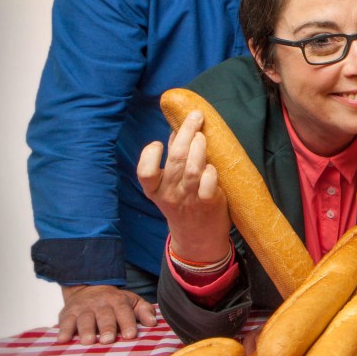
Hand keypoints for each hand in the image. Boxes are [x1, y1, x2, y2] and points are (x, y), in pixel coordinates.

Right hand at [57, 284, 156, 344]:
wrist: (89, 289)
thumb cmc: (115, 303)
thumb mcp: (132, 302)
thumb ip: (144, 311)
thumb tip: (154, 323)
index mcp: (118, 301)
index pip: (124, 312)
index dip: (127, 323)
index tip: (130, 336)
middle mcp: (100, 304)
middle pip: (104, 316)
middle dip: (106, 328)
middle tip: (108, 340)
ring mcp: (83, 309)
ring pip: (84, 319)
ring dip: (86, 330)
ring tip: (87, 342)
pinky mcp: (67, 314)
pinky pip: (65, 322)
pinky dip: (63, 331)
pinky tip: (62, 340)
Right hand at [137, 110, 231, 262]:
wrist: (198, 240)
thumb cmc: (184, 205)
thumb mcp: (170, 187)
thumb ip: (173, 160)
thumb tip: (179, 129)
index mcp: (156, 189)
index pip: (144, 172)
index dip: (149, 155)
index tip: (158, 143)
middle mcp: (170, 194)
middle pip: (175, 159)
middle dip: (186, 133)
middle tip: (195, 116)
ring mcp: (189, 199)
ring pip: (192, 169)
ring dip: (199, 148)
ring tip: (203, 134)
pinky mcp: (208, 204)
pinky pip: (208, 185)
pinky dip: (210, 172)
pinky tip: (212, 165)